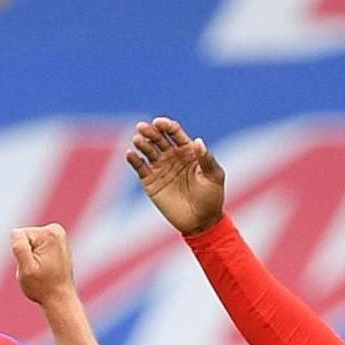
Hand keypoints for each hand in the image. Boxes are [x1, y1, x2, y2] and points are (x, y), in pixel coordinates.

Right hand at [9, 223, 77, 308]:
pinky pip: (35, 245)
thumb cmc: (42, 287)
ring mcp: (57, 234)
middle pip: (24, 237)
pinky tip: (47, 267)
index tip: (33, 265)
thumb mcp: (26, 270)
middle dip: (26, 253)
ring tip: (43, 269)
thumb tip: (16, 233)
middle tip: (38, 269)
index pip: (17, 236)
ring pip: (28, 241)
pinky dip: (37, 256)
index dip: (21, 253)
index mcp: (48, 234)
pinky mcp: (56, 241)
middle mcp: (55, 230)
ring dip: (31, 256)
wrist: (60, 298)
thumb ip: (20, 248)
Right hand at [126, 118, 225, 235]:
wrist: (201, 222)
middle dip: (150, 131)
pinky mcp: (150, 181)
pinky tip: (130, 154)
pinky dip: (134, 159)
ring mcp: (160, 167)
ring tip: (137, 140)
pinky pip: (140, 166)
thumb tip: (198, 141)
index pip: (174, 132)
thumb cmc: (211, 197)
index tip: (159, 123)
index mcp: (187, 150)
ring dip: (141, 143)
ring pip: (147, 150)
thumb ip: (206, 159)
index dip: (166, 125)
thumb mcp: (214, 176)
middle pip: (158, 138)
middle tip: (142, 127)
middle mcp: (172, 155)